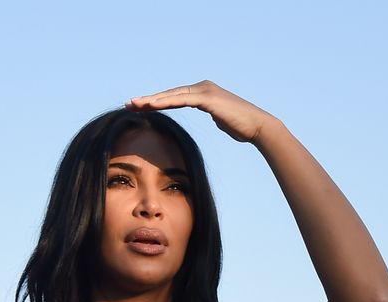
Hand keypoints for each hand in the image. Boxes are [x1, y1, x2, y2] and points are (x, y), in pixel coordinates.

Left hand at [126, 80, 279, 144]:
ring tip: (134, 104)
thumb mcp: (221, 119)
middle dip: (148, 99)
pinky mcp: (208, 98)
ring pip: (172, 95)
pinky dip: (165, 102)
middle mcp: (202, 88)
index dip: (156, 102)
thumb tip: (212, 116)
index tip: (139, 107)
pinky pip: (182, 100)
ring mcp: (205, 91)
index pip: (174, 97)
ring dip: (152, 100)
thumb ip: (212, 114)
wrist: (258, 127)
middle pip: (169, 94)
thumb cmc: (241, 126)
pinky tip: (151, 106)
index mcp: (203, 93)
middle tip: (129, 103)